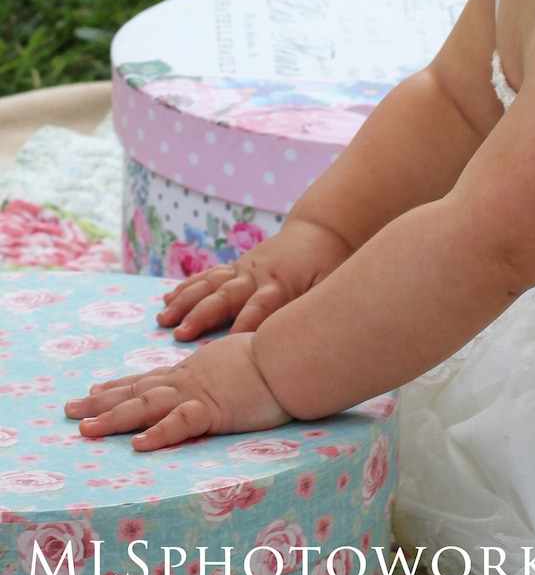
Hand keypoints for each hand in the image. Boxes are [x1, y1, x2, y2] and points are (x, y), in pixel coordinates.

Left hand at [64, 333, 291, 450]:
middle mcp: (188, 379)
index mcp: (194, 370)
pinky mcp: (214, 409)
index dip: (119, 385)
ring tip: (85, 429)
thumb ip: (225, 367)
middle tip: (68, 410)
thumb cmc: (275, 356)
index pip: (150, 378)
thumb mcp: (240, 358)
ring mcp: (198, 393)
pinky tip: (139, 444)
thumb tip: (224, 371)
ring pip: (148, 405)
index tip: (93, 391)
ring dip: (114, 418)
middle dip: (101, 402)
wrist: (292, 353)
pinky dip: (160, 433)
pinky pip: (182, 423)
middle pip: (137, 391)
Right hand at [157, 218, 351, 340]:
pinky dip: (187, 286)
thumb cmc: (328, 264)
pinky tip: (168, 299)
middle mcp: (256, 277)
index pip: (260, 308)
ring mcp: (244, 269)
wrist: (321, 230)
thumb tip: (302, 334)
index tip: (228, 344)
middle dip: (202, 315)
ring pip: (210, 285)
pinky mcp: (237, 265)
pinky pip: (208, 276)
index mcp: (280, 285)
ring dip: (186, 301)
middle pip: (226, 296)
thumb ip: (312, 306)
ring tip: (163, 318)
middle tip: (180, 333)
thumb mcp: (329, 284)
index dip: (246, 324)